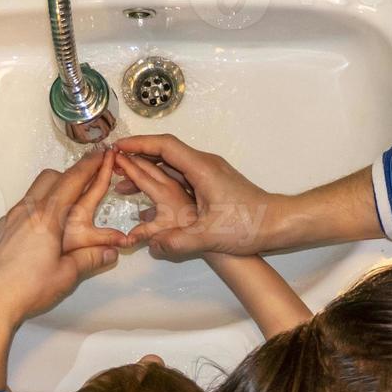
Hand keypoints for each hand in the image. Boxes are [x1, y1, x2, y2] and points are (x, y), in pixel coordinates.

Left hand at [0, 149, 123, 333]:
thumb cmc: (27, 288)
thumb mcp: (66, 275)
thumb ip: (89, 259)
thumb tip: (110, 253)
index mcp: (47, 217)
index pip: (72, 181)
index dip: (89, 166)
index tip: (100, 154)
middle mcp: (26, 211)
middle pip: (50, 178)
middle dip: (70, 175)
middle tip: (85, 181)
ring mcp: (9, 219)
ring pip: (33, 192)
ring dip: (52, 191)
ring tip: (65, 207)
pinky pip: (20, 210)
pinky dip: (36, 209)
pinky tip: (40, 230)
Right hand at [112, 134, 283, 258]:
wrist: (278, 223)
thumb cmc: (250, 225)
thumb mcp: (211, 236)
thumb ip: (179, 242)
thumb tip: (152, 247)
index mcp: (202, 169)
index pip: (165, 146)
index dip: (138, 144)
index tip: (117, 148)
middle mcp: (205, 165)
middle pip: (166, 151)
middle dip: (137, 155)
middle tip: (113, 164)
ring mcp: (210, 173)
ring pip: (173, 164)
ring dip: (148, 169)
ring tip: (124, 183)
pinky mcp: (213, 183)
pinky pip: (181, 175)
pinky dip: (162, 179)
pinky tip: (151, 195)